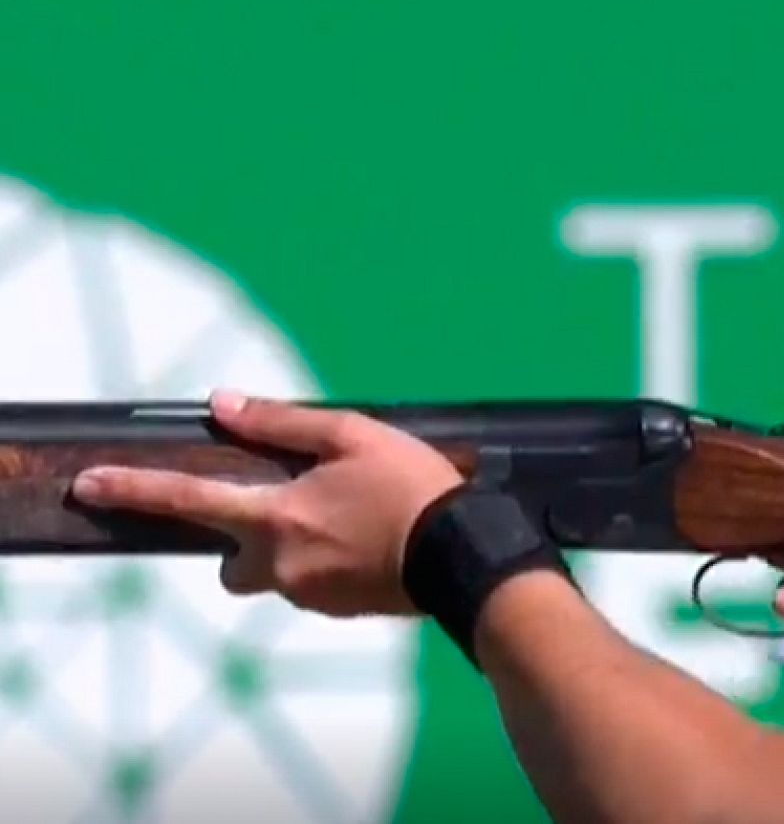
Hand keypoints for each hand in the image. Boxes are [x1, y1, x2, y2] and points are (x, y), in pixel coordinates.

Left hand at [70, 390, 464, 616]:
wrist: (462, 556)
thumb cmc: (411, 488)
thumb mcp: (353, 436)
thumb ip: (282, 423)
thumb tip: (222, 404)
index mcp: (277, 517)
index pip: (189, 500)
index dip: (135, 490)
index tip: (89, 485)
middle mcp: (282, 563)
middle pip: (231, 565)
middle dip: (241, 547)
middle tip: (286, 518)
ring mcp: (310, 595)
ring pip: (277, 576)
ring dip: (296, 553)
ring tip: (351, 526)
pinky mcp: (341, 611)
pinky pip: (316, 589)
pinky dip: (331, 567)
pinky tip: (372, 546)